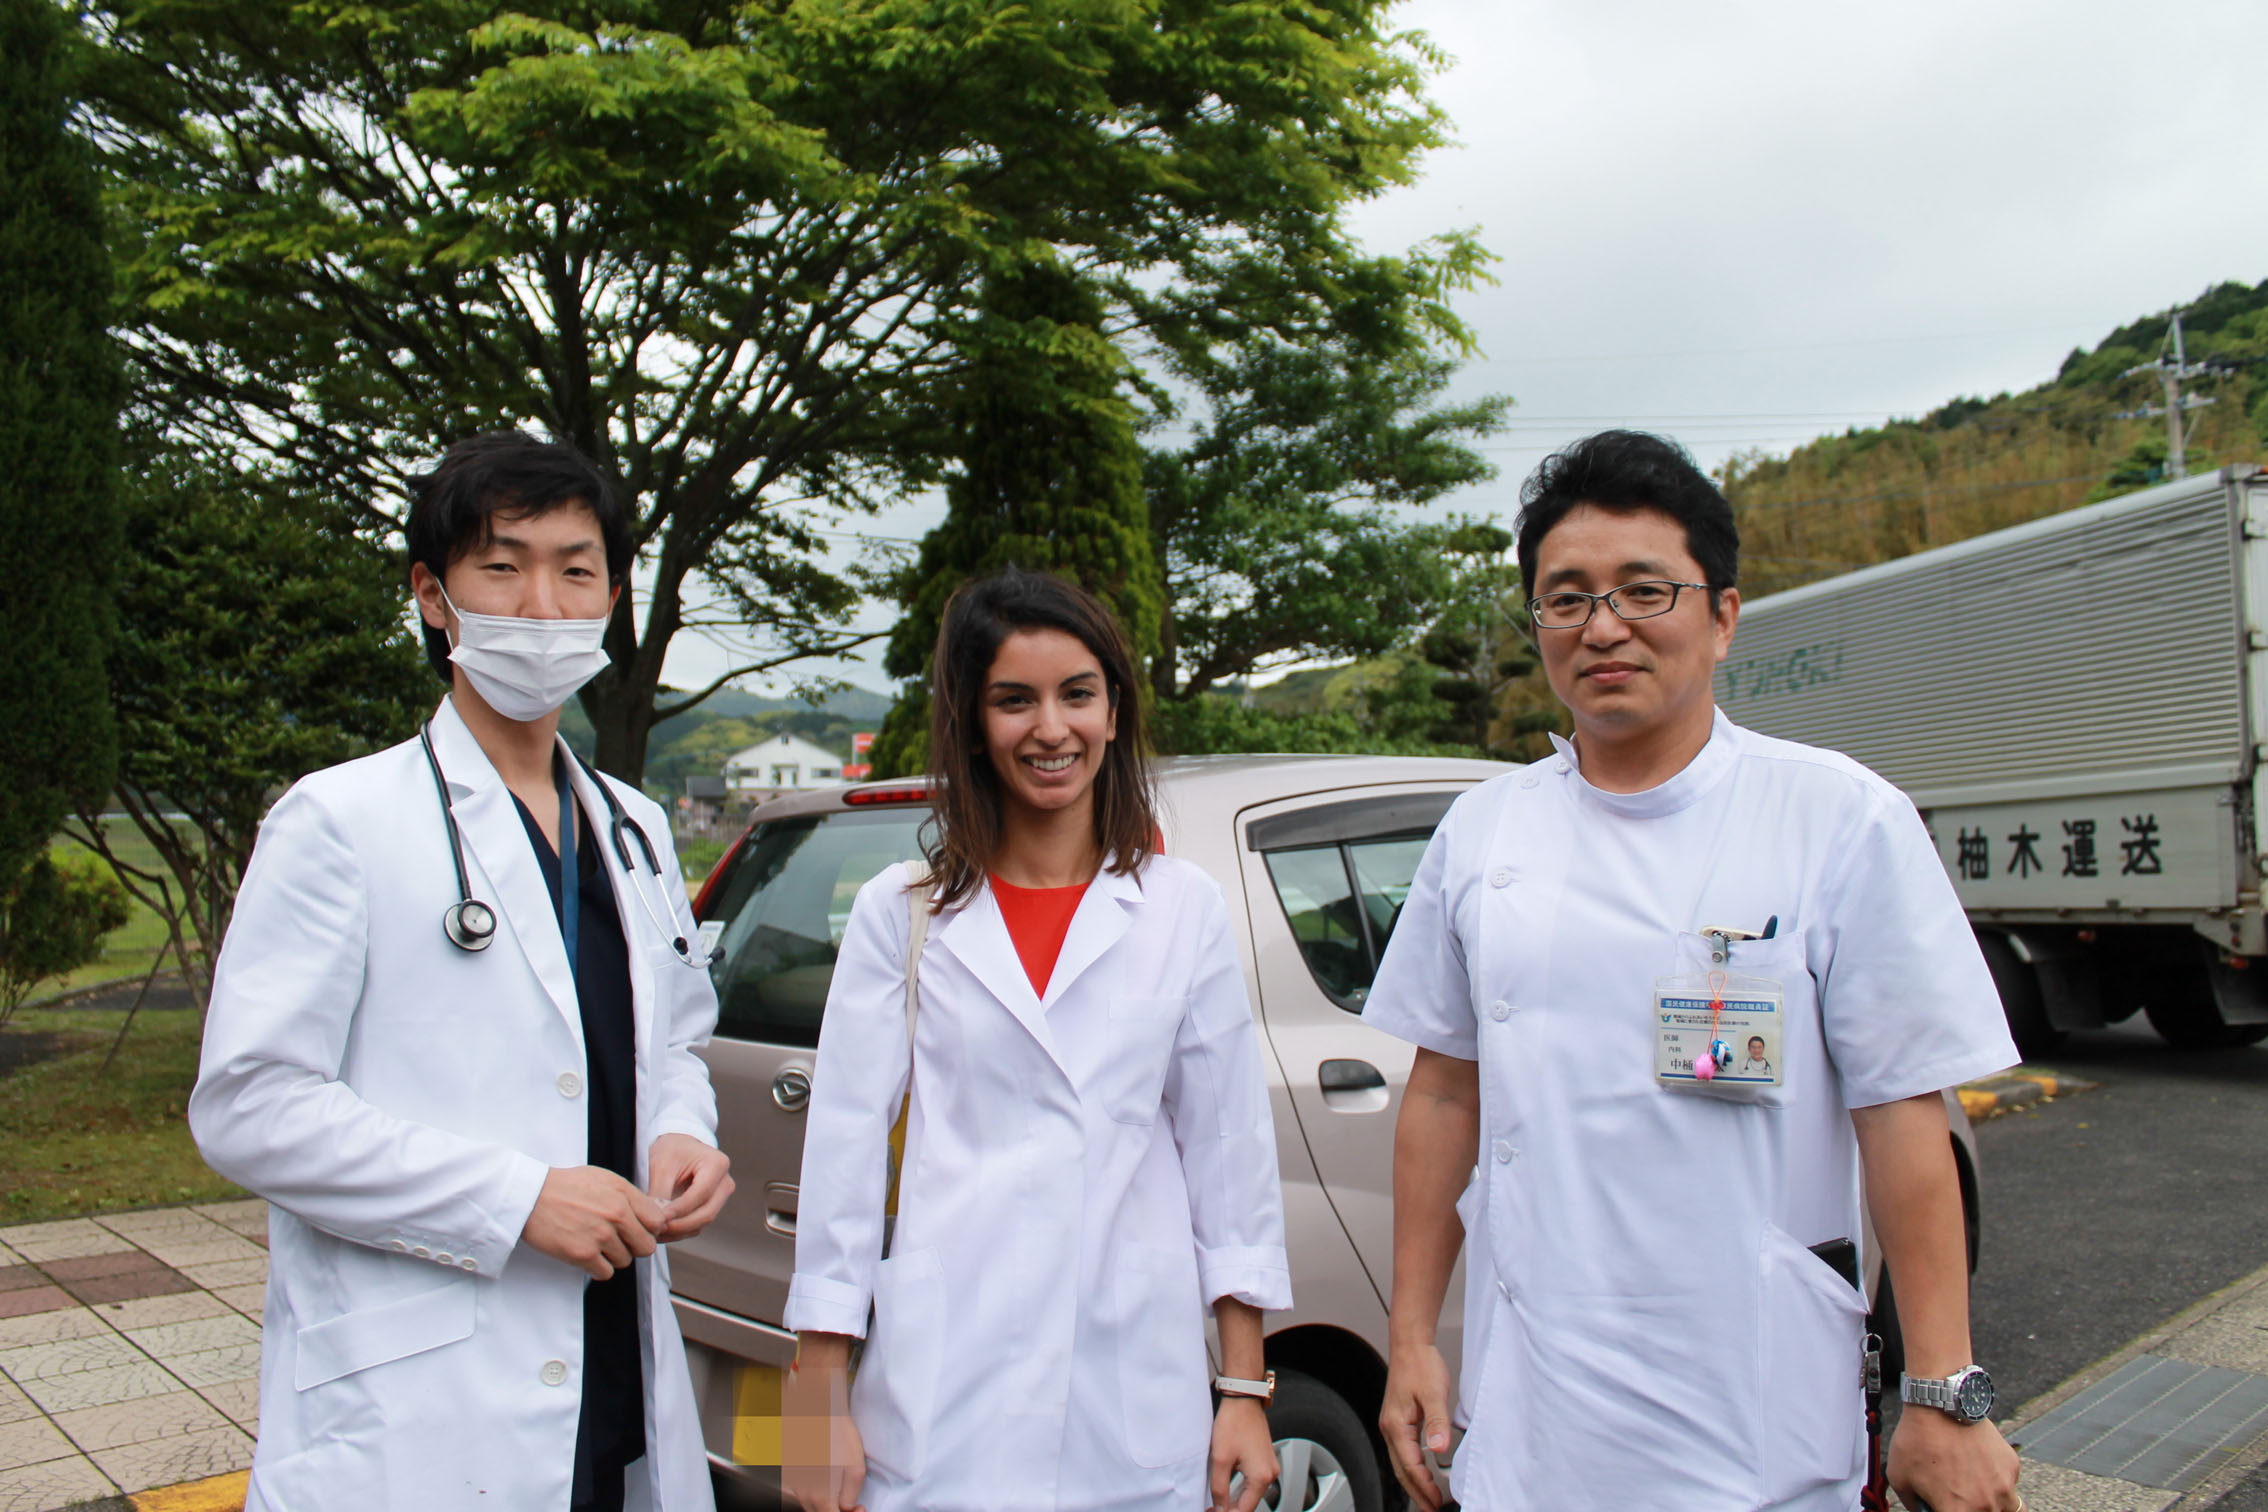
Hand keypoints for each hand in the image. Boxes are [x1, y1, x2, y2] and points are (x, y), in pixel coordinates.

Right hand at [522, 1165, 665, 1279]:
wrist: (530, 1196)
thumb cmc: (565, 1186)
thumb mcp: (604, 1178)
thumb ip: (629, 1196)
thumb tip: (651, 1213)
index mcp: (623, 1194)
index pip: (657, 1222)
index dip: (649, 1228)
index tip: (638, 1230)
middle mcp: (616, 1215)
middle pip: (646, 1247)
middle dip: (634, 1246)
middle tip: (618, 1241)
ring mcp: (600, 1236)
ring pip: (625, 1261)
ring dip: (612, 1257)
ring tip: (595, 1244)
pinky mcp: (583, 1254)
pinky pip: (605, 1272)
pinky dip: (597, 1268)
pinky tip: (587, 1255)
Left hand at [647, 1132, 733, 1240]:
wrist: (678, 1147)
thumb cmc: (672, 1150)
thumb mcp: (662, 1164)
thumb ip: (660, 1192)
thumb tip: (656, 1220)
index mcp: (717, 1164)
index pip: (701, 1194)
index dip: (679, 1209)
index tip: (658, 1218)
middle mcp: (724, 1183)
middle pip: (706, 1213)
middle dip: (679, 1225)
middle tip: (655, 1229)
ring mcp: (720, 1197)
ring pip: (702, 1223)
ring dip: (678, 1232)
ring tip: (654, 1232)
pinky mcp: (710, 1208)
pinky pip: (697, 1226)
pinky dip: (679, 1231)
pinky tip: (661, 1230)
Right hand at [783, 1338, 865, 1511]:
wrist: (818, 1408)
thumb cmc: (837, 1432)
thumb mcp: (855, 1464)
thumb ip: (851, 1492)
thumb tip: (846, 1507)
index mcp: (818, 1493)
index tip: (859, 1508)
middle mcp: (802, 1491)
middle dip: (836, 1510)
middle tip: (853, 1503)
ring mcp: (793, 1482)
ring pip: (808, 1504)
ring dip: (824, 1504)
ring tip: (839, 1492)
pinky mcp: (790, 1472)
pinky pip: (800, 1491)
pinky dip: (813, 1494)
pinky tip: (823, 1482)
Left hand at [1209, 1396, 1275, 1511]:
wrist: (1243, 1400)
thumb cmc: (1234, 1424)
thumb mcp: (1220, 1459)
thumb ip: (1219, 1488)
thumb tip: (1220, 1508)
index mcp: (1261, 1477)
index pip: (1244, 1509)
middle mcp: (1270, 1473)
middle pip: (1249, 1503)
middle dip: (1230, 1508)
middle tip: (1212, 1508)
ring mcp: (1270, 1466)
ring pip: (1251, 1493)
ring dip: (1235, 1499)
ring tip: (1216, 1500)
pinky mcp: (1265, 1459)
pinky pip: (1254, 1481)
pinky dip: (1241, 1487)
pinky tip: (1227, 1487)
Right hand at [1380, 1341, 1454, 1510]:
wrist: (1411, 1344)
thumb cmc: (1419, 1364)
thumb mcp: (1434, 1394)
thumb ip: (1437, 1422)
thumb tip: (1438, 1448)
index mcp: (1395, 1425)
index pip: (1410, 1466)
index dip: (1424, 1487)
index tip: (1437, 1501)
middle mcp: (1390, 1427)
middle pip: (1401, 1470)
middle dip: (1416, 1492)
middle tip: (1431, 1508)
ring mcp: (1393, 1424)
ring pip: (1401, 1462)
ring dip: (1414, 1482)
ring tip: (1428, 1497)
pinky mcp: (1399, 1420)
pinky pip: (1404, 1451)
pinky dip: (1413, 1467)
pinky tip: (1423, 1471)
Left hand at [1890, 1408, 2022, 1510]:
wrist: (1938, 1404)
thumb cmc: (1917, 1440)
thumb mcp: (1899, 1478)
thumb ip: (1914, 1504)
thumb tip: (1923, 1509)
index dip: (1946, 1510)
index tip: (1944, 1504)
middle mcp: (1985, 1505)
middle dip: (1970, 1508)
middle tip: (1959, 1496)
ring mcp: (2003, 1487)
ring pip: (2008, 1509)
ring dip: (1994, 1504)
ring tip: (1976, 1489)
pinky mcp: (2012, 1467)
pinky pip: (2010, 1484)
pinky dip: (1998, 1481)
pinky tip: (1980, 1464)